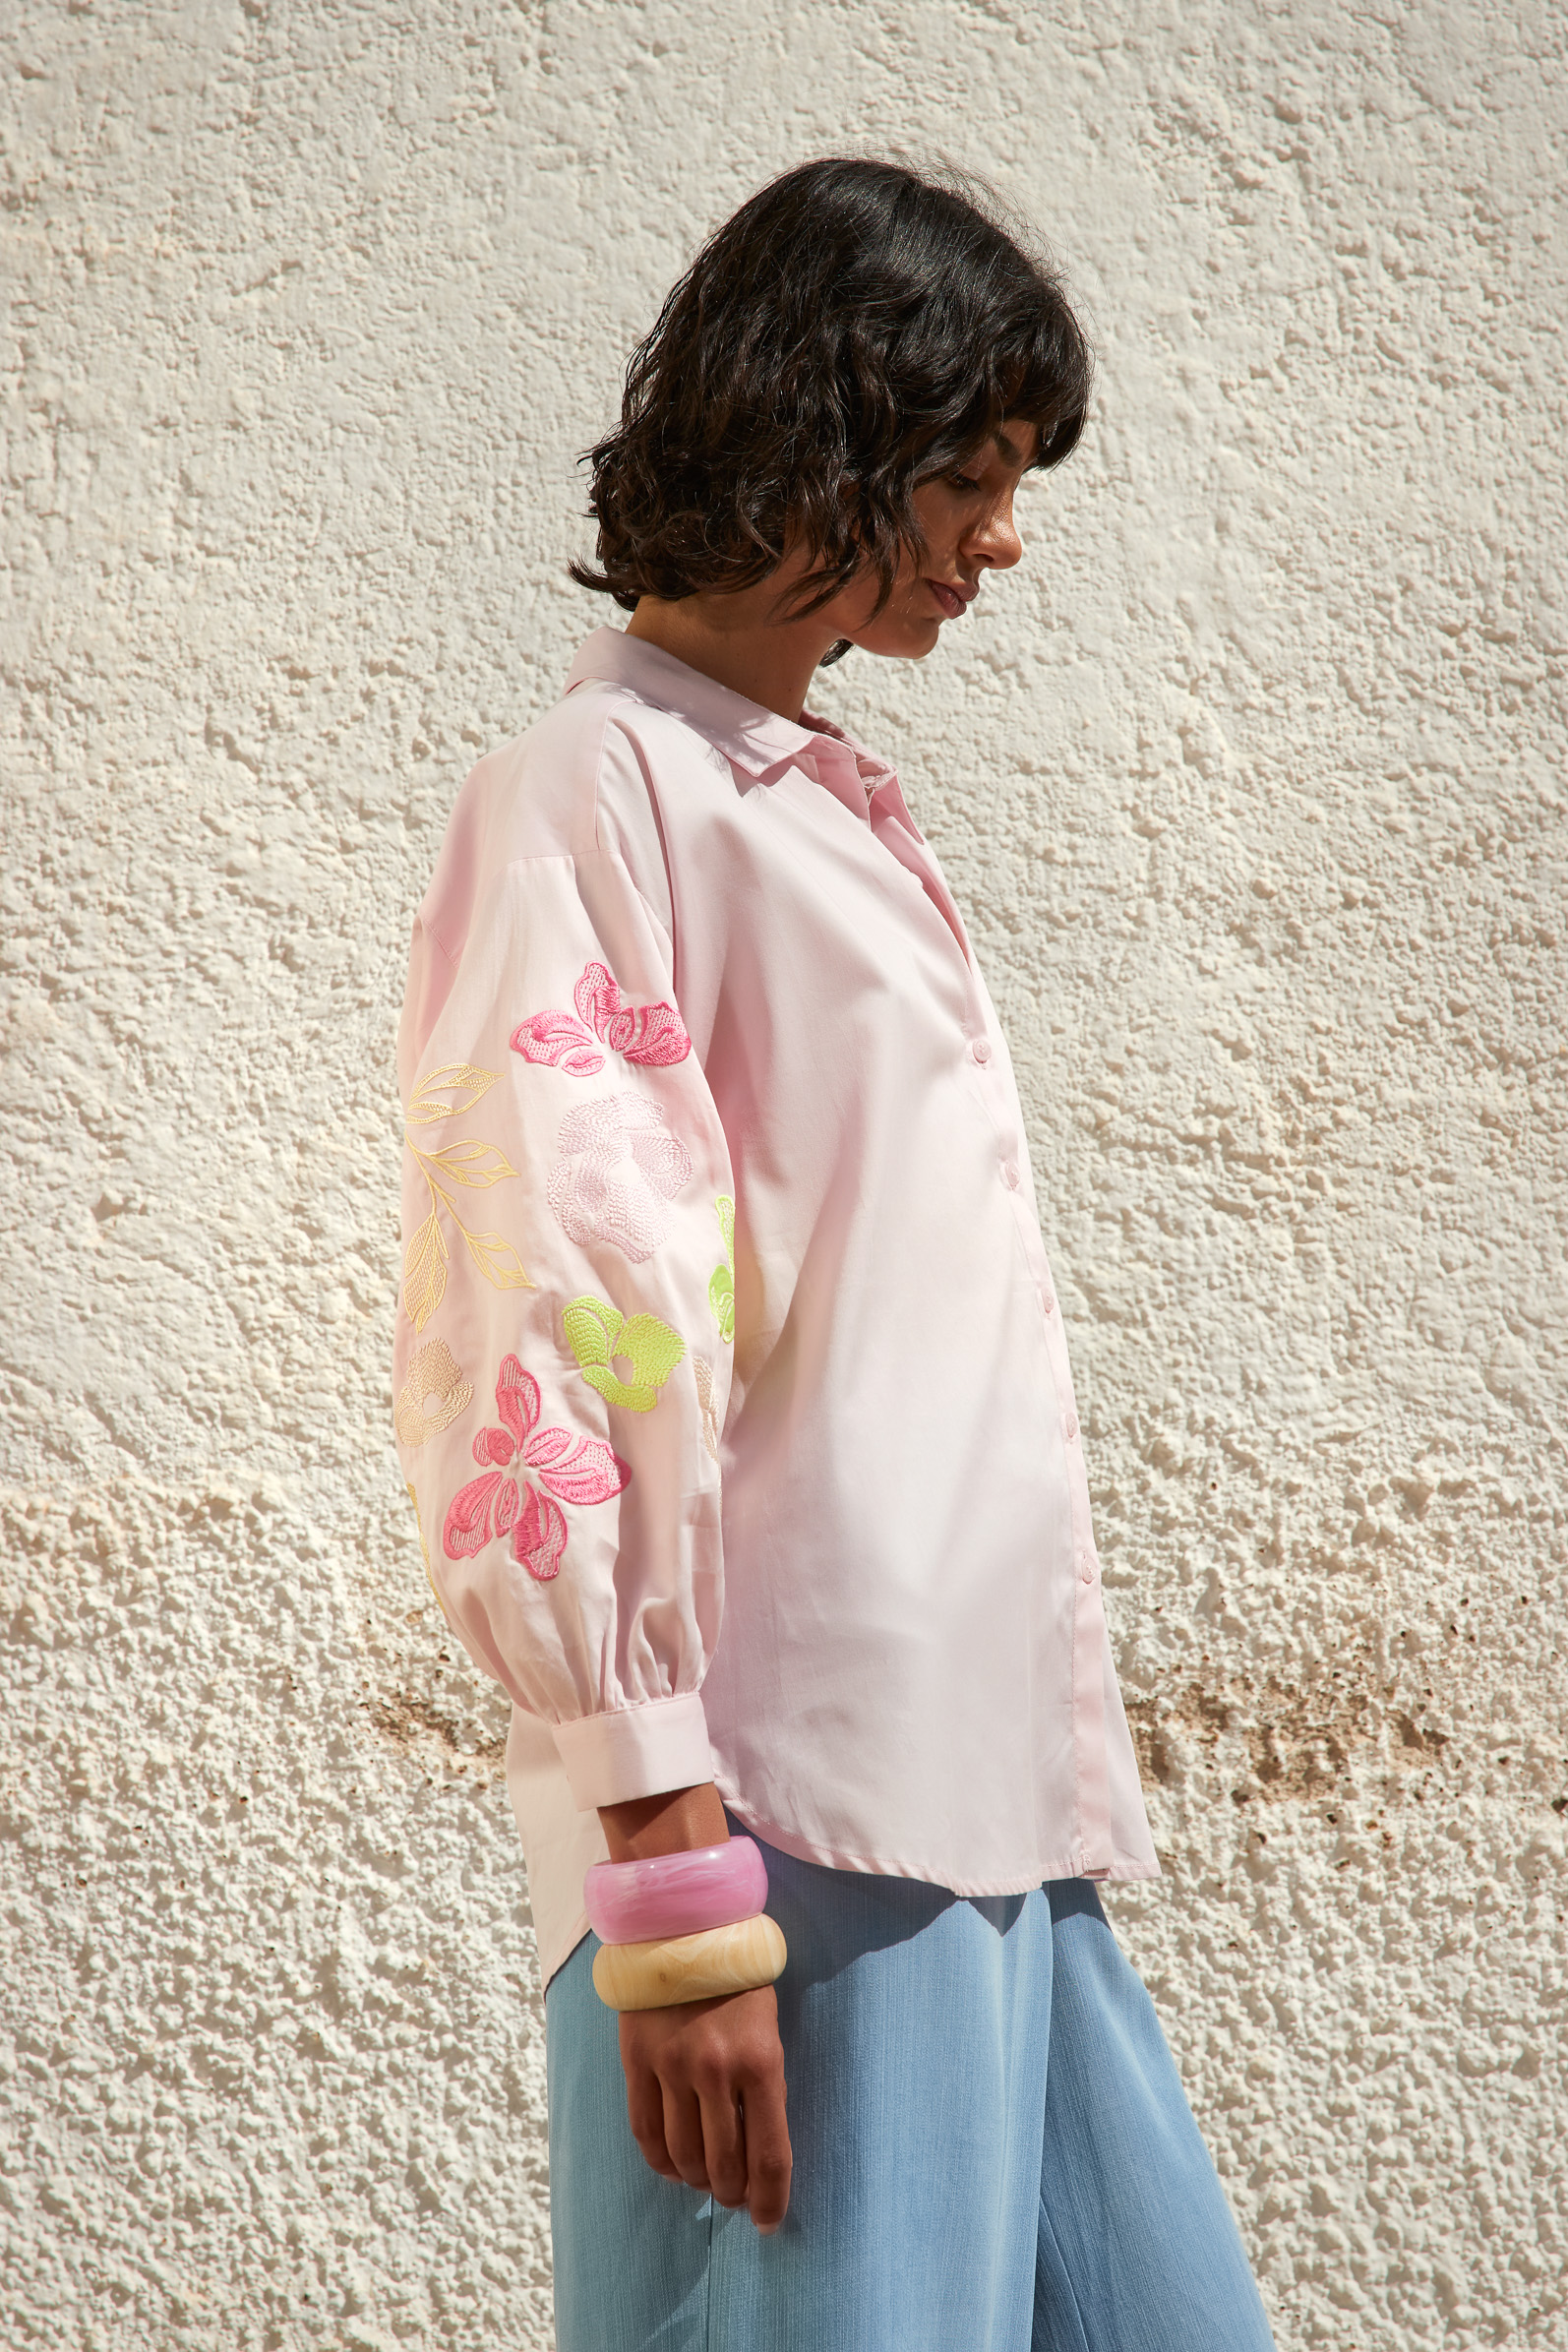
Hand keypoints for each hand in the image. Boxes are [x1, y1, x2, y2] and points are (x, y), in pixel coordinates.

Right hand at [618, 1982, 790, 2229]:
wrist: (686, 1926)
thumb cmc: (739, 1981)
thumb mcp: (769, 2030)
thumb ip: (763, 2088)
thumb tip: (756, 2154)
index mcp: (761, 2062)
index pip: (770, 2156)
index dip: (771, 2200)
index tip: (769, 2222)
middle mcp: (715, 2070)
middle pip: (723, 2166)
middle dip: (733, 2194)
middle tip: (736, 2196)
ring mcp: (671, 2066)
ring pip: (682, 2156)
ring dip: (697, 2180)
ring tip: (706, 2179)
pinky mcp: (637, 2060)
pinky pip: (644, 2132)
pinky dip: (660, 2161)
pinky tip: (672, 2165)